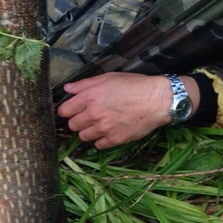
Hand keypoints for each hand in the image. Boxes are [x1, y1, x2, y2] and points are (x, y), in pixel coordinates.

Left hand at [57, 73, 199, 148]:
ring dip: (87, 131)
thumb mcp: (109, 78)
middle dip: (77, 121)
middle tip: (86, 117)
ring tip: (97, 125)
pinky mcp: (115, 139)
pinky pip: (98, 145)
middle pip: (72, 125)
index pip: (64, 111)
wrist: (157, 100)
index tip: (72, 110)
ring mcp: (104, 128)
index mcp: (90, 97)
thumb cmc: (134, 85)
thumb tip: (67, 88)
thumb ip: (85, 84)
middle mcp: (94, 114)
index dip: (67, 110)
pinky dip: (100, 140)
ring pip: (83, 137)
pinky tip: (106, 132)